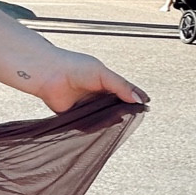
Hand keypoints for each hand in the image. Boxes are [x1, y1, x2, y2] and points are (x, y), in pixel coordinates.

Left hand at [28, 49, 148, 115]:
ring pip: (106, 118)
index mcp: (106, 82)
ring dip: (111, 119)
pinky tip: (102, 124)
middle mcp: (98, 95)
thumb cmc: (74, 67)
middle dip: (125, 111)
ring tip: (117, 117)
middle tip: (132, 113)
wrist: (49, 74)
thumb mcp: (102, 74)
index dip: (136, 99)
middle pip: (118, 107)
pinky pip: (91, 126)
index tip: (146, 105)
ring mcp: (89, 107)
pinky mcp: (77, 117)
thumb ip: (121, 86)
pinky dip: (97, 127)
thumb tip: (140, 98)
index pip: (126, 92)